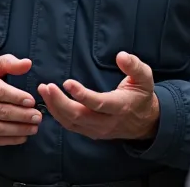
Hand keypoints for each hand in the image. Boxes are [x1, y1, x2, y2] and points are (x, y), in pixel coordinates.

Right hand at [0, 55, 41, 145]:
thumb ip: (8, 63)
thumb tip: (27, 64)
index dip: (17, 97)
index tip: (32, 101)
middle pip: (0, 112)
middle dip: (22, 116)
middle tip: (38, 116)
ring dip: (18, 130)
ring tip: (34, 127)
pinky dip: (9, 140)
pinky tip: (22, 136)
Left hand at [38, 51, 158, 141]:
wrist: (145, 122)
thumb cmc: (142, 96)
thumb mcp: (145, 78)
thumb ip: (134, 66)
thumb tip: (121, 55)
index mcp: (120, 107)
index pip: (98, 104)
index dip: (81, 95)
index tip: (67, 83)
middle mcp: (107, 122)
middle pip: (79, 116)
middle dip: (60, 102)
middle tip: (47, 87)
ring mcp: (98, 130)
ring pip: (72, 123)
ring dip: (55, 107)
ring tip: (44, 90)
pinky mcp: (91, 132)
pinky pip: (71, 126)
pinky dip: (58, 115)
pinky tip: (49, 101)